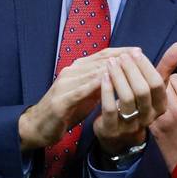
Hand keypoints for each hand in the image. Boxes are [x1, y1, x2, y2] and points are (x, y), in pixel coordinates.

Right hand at [18, 47, 139, 150]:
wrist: (37, 126)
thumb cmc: (65, 110)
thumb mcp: (86, 93)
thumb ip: (99, 83)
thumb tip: (120, 75)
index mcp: (77, 69)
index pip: (102, 54)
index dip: (121, 51)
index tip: (139, 51)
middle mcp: (70, 72)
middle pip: (99, 61)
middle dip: (121, 58)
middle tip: (139, 56)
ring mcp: (64, 85)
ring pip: (92, 73)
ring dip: (112, 69)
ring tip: (129, 68)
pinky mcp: (60, 101)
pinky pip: (80, 91)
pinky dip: (95, 86)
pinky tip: (108, 84)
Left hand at [93, 42, 176, 155]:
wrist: (119, 134)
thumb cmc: (138, 103)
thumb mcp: (152, 87)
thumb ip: (165, 67)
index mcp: (160, 106)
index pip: (157, 83)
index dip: (145, 66)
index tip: (134, 53)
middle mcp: (148, 117)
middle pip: (142, 90)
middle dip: (131, 70)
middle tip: (121, 57)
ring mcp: (131, 125)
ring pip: (127, 99)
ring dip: (118, 77)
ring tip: (111, 63)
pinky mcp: (113, 129)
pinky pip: (111, 109)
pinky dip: (107, 90)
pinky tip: (103, 76)